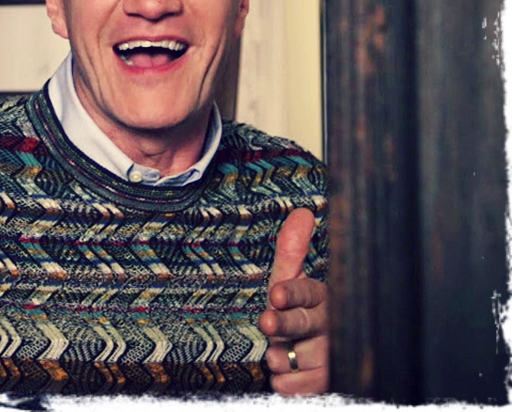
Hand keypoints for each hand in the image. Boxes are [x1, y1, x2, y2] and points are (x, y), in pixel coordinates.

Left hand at [258, 208, 328, 395]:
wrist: (308, 359)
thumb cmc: (295, 310)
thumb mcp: (289, 279)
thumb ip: (292, 251)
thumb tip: (303, 211)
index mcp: (321, 298)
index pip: (308, 292)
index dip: (293, 292)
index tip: (276, 293)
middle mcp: (328, 326)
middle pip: (304, 323)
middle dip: (286, 322)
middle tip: (268, 320)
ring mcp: (328, 356)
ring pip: (297, 357)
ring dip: (280, 357)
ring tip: (278, 355)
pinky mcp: (325, 384)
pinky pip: (297, 386)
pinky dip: (286, 383)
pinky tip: (286, 378)